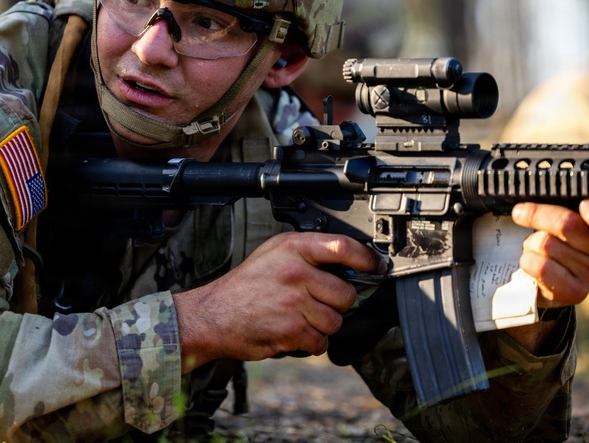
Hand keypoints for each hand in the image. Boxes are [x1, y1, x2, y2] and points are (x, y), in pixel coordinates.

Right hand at [172, 232, 385, 371]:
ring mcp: (294, 301)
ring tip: (299, 318)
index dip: (366, 258)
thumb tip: (348, 264)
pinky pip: (321, 342)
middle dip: (336, 304)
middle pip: (346, 293)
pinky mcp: (292, 329)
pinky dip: (310, 343)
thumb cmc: (244, 286)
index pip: (342, 246)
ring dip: (322, 326)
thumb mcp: (272, 254)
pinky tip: (292, 332)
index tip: (376, 266)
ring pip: (336, 321)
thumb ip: (308, 254)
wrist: (212, 316)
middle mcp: (295, 271)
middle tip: (315, 303)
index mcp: (292, 248)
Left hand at [511, 200, 588, 307]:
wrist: (547, 276)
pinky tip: (533, 261)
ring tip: (537, 245)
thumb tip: (541, 190)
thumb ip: (563, 203)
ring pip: (547, 243)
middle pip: (568, 224)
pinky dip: (528, 259)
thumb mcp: (563, 215)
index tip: (585, 205)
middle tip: (521, 213)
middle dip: (537, 215)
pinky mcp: (576, 291)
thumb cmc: (557, 236)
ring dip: (532, 241)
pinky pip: (541, 266)